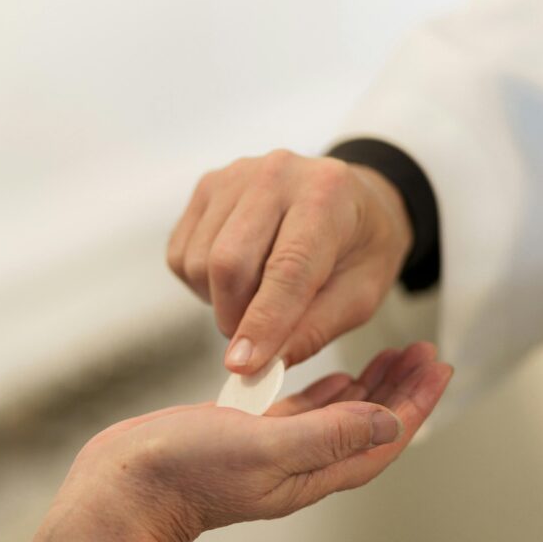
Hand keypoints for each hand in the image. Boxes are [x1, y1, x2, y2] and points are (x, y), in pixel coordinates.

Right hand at [6, 343, 450, 541]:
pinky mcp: (245, 437)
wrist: (122, 491)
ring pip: (338, 417)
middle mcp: (299, 466)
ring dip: (368, 388)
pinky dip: (324, 391)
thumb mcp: (263, 449)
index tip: (436, 366)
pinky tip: (331, 376)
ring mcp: (272, 452)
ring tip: (389, 358)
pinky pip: (301, 412)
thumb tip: (388, 423)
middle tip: (421, 353)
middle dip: (399, 391)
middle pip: (368, 427)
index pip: (382, 438)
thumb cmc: (183, 475)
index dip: (415, 404)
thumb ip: (327, 436)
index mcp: (311, 473)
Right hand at [167, 149, 412, 373]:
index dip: (263, 323)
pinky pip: (181, 255)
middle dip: (235, 318)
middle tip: (255, 342)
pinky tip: (237, 278)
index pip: (286, 268)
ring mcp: (234, 176)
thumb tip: (261, 367)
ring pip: (199, 263)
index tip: (244, 367)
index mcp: (326, 195)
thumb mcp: (360, 297)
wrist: (353, 201)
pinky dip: (202, 284)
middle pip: (227, 262)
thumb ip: (312, 331)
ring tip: (256, 297)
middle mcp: (276, 174)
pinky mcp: (206, 188)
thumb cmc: (361, 249)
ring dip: (219, 302)